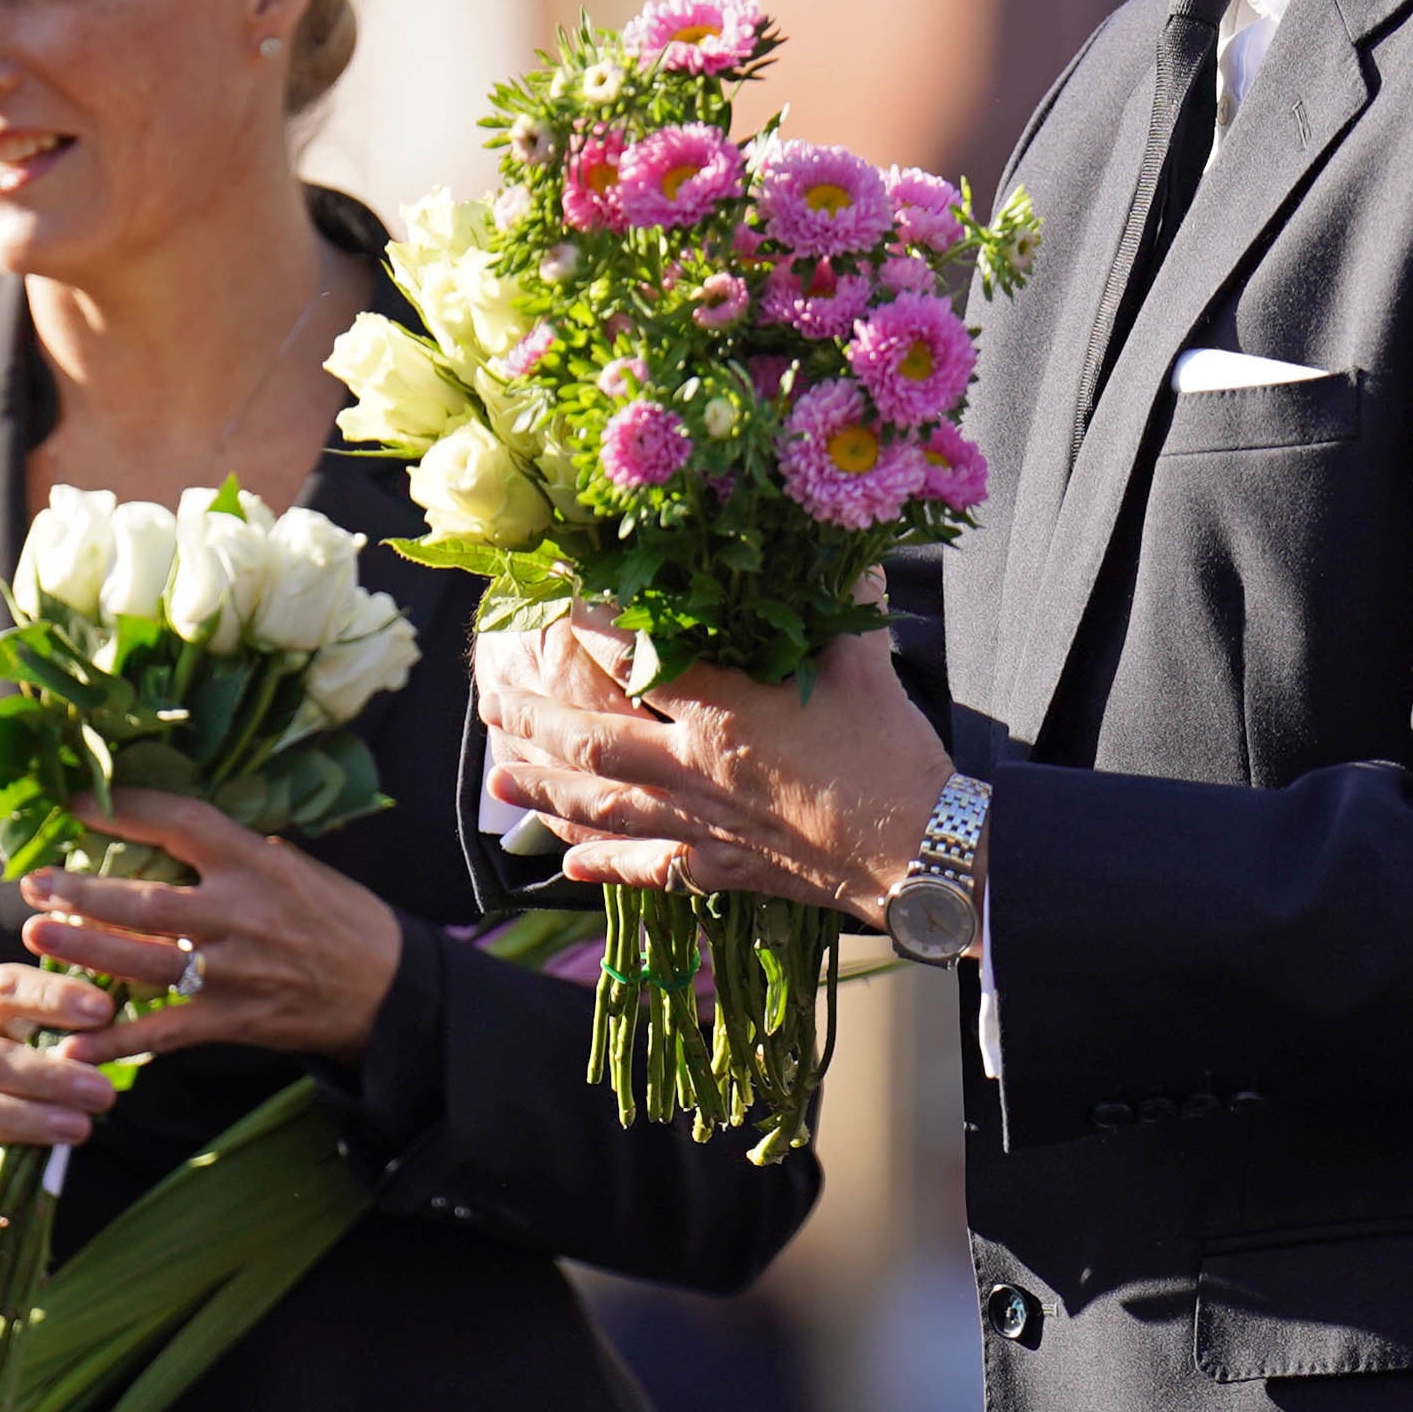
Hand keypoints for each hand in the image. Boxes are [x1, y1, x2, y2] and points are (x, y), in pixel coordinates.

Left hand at [22, 792, 402, 1070]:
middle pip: (145, 902)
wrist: (390, 988)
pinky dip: (117, 1041)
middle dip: (82, 894)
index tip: (73, 805)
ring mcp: (234, 972)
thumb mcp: (292, 864)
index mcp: (254, 861)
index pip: (178, 823)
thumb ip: (232, 853)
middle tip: (33, 885)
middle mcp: (240, 913)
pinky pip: (164, 1032)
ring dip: (85, 951)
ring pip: (145, 962)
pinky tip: (73, 1044)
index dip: (122, 811)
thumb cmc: (338, 916)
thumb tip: (170, 831)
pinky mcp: (233, 1021)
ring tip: (35, 935)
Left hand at [473, 609, 948, 919]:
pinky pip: (651, 867)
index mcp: (725, 712)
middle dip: (535, 722)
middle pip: (594, 744)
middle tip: (490, 703)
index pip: (637, 662)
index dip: (591, 632)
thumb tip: (843, 543)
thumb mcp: (864, 662)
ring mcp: (704, 825)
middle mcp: (697, 771)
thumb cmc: (893, 751)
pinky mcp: (724, 868)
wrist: (922, 851)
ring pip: (606, 806)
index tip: (557, 608)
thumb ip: (843, 600)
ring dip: (546, 791)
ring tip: (498, 779)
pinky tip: (567, 863)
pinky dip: (607, 864)